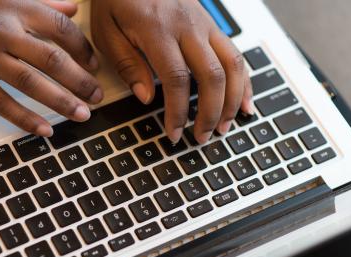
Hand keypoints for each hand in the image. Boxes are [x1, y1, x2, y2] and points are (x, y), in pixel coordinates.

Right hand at [0, 0, 102, 136]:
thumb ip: (40, 1)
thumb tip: (72, 8)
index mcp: (14, 6)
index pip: (62, 28)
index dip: (84, 49)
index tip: (94, 66)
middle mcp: (2, 30)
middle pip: (53, 60)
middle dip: (81, 81)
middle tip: (97, 97)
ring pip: (32, 84)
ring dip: (62, 102)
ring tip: (82, 115)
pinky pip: (2, 103)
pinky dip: (26, 119)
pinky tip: (45, 130)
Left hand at [91, 0, 252, 143]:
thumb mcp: (107, 30)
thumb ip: (127, 64)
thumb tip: (147, 97)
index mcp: (158, 29)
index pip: (176, 79)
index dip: (178, 112)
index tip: (174, 133)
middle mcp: (188, 26)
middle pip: (212, 75)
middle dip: (210, 112)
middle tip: (202, 137)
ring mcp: (205, 24)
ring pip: (232, 65)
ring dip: (232, 100)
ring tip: (224, 126)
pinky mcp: (212, 25)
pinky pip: (236, 54)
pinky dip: (243, 81)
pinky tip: (243, 102)